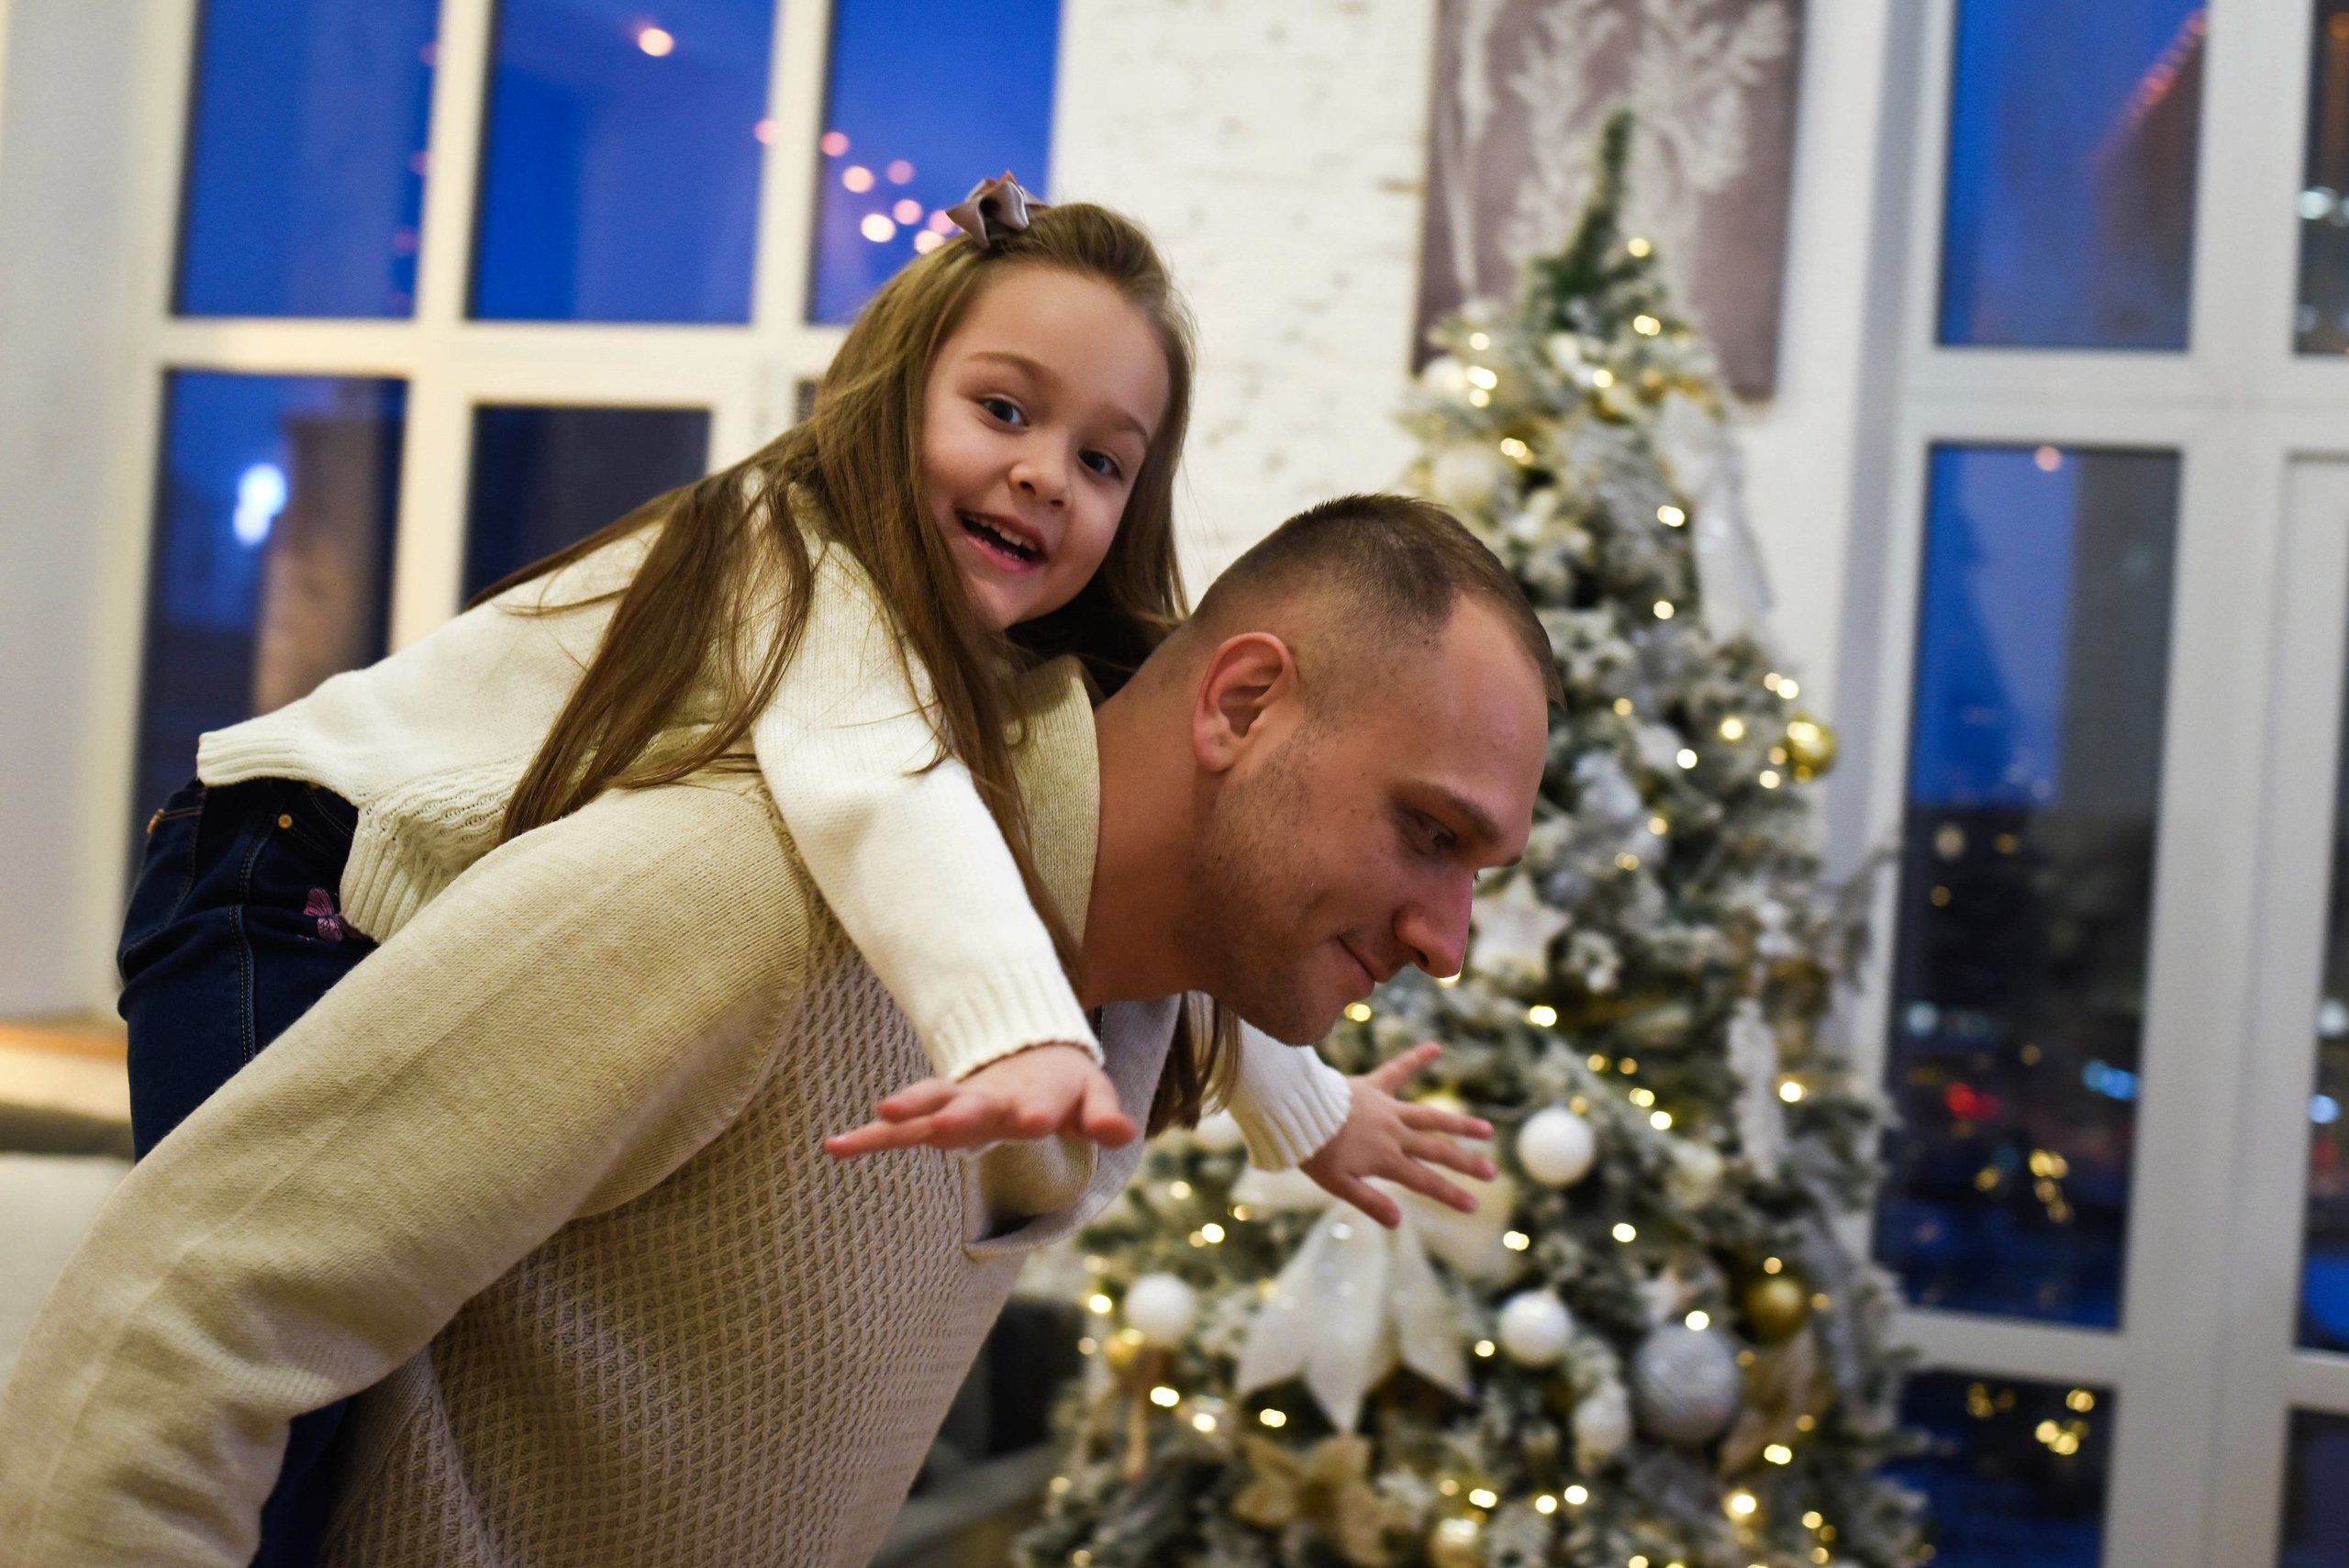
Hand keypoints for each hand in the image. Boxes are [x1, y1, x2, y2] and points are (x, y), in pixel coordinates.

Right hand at [823, 1042, 1135, 1158]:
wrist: (1031, 1054)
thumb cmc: (1066, 1085)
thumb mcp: (1093, 1097)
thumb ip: (1105, 1115)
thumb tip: (1124, 1133)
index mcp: (1037, 1094)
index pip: (1040, 1101)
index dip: (1040, 1110)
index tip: (1036, 1119)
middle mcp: (992, 1096)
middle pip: (975, 1103)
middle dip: (961, 1112)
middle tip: (946, 1125)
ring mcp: (960, 1102)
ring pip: (929, 1104)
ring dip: (908, 1109)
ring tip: (881, 1116)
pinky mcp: (936, 1115)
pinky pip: (898, 1131)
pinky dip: (868, 1139)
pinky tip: (834, 1148)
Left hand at [1298, 1041, 1495, 1227]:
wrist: (1296, 1112)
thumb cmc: (1314, 1152)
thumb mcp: (1339, 1185)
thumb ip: (1370, 1202)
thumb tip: (1399, 1222)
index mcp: (1386, 1159)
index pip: (1425, 1181)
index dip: (1450, 1194)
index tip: (1473, 1205)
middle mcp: (1394, 1134)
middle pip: (1437, 1150)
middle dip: (1466, 1164)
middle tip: (1492, 1173)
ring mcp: (1387, 1109)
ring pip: (1430, 1117)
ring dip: (1459, 1123)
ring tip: (1486, 1129)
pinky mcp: (1374, 1087)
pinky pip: (1398, 1071)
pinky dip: (1416, 1059)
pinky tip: (1436, 1047)